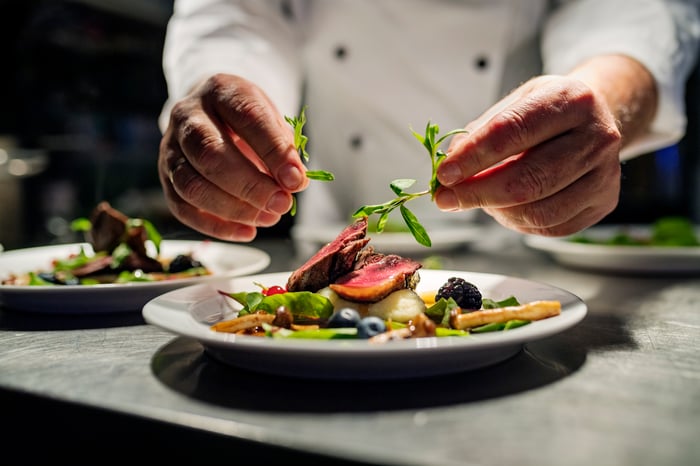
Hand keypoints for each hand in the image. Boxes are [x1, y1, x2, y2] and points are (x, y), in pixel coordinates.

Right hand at [158, 74, 308, 240]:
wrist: (212, 113)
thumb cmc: (247, 120)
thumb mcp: (271, 119)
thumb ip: (282, 146)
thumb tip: (294, 182)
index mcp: (221, 91)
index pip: (246, 117)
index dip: (273, 151)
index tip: (296, 179)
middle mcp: (187, 116)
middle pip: (210, 154)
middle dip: (250, 185)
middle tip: (282, 204)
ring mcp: (170, 147)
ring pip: (192, 185)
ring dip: (234, 209)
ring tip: (269, 218)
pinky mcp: (165, 177)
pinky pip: (183, 208)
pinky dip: (216, 226)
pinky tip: (247, 231)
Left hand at [434, 74, 623, 236]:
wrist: (596, 118)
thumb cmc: (547, 112)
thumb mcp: (514, 103)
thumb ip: (480, 133)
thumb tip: (449, 167)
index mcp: (571, 99)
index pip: (512, 132)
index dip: (473, 157)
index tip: (444, 174)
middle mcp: (597, 136)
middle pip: (527, 179)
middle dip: (476, 193)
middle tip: (445, 198)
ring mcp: (605, 173)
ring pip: (538, 211)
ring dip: (496, 210)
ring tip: (477, 199)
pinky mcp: (604, 202)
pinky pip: (550, 227)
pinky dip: (516, 222)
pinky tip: (504, 207)